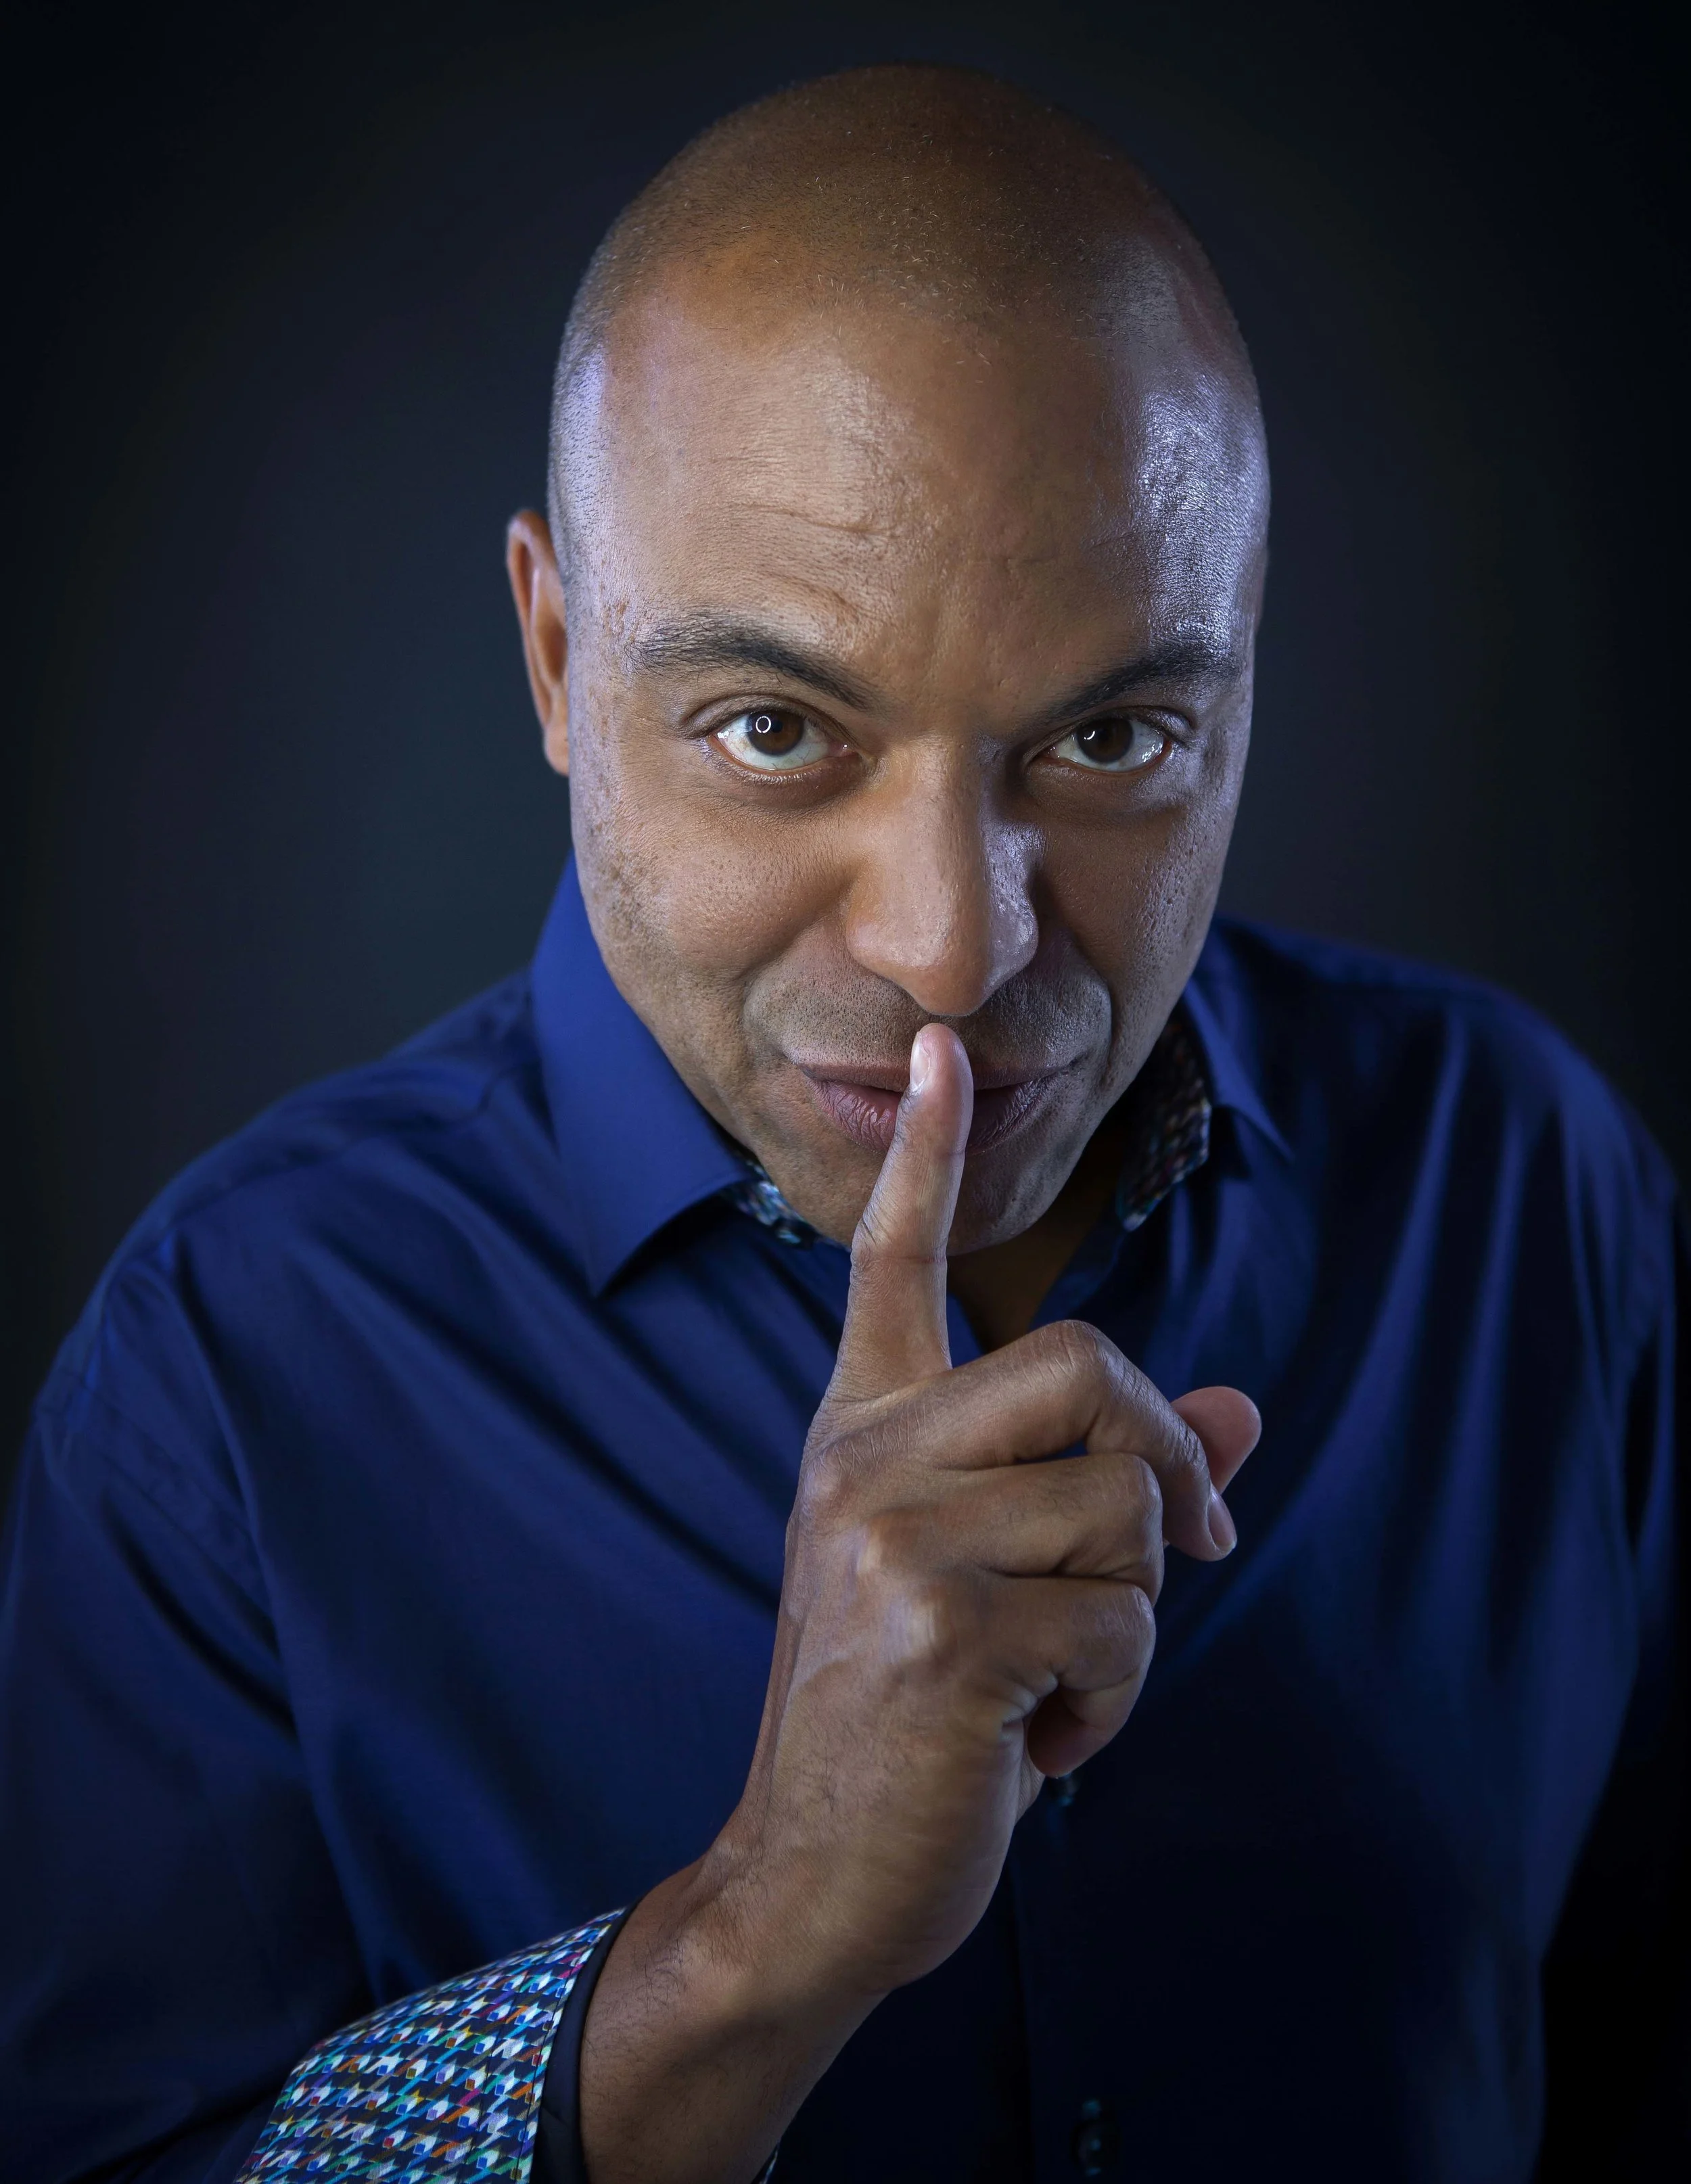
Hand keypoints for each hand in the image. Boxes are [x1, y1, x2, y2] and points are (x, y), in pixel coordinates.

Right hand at [581, 1024, 1258, 2181]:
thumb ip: (1101, 1485)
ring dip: (1135, 1619)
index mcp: (865, 1433)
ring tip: (1056, 1683)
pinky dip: (1118, 1704)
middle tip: (1179, 1555)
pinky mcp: (940, 1630)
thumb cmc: (912, 1715)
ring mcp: (894, 1538)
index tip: (938, 1044)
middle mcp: (865, 1460)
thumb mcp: (995, 1581)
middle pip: (1087, 1367)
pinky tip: (1036, 1744)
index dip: (922, 1152)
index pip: (891, 1264)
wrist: (812, 1876)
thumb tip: (1241, 1411)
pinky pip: (1123, 1623)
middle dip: (1161, 1467)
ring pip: (1123, 1506)